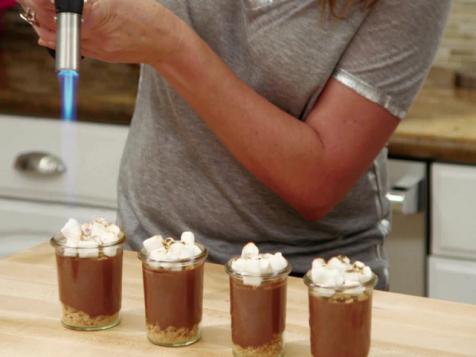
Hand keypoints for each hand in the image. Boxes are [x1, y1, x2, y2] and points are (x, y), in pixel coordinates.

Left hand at [19, 0, 183, 64]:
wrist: (166, 43)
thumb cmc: (148, 15)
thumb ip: (90, 1)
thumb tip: (69, 1)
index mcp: (99, 14)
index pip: (59, 8)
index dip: (44, 2)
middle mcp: (96, 34)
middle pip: (53, 23)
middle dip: (38, 10)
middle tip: (31, 1)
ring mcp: (98, 48)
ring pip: (58, 38)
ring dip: (43, 24)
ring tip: (36, 13)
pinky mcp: (101, 56)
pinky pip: (71, 48)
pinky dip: (54, 38)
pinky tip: (46, 31)